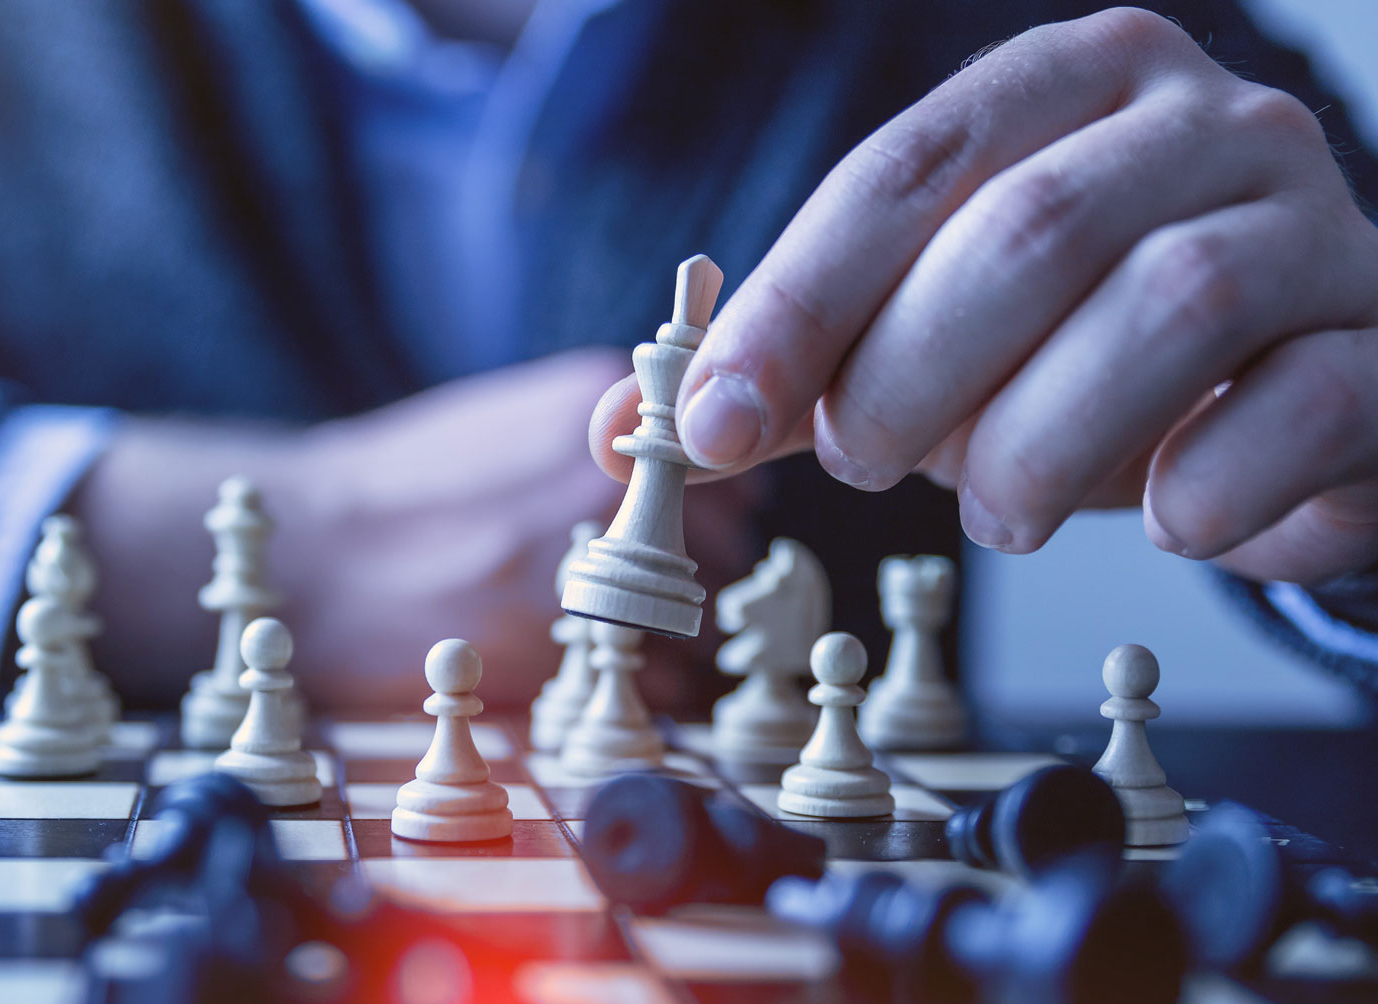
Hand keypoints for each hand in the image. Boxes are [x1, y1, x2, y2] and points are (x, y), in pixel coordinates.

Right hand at [74, 349, 759, 708]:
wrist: (309, 554)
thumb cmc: (400, 491)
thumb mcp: (507, 419)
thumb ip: (600, 437)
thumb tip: (683, 469)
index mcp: (598, 405)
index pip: (732, 466)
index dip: (709, 511)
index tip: (678, 534)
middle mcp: (609, 477)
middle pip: (724, 546)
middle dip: (690, 578)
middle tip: (628, 596)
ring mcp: (592, 560)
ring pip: (701, 621)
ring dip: (671, 641)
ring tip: (601, 639)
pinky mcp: (564, 646)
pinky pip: (662, 684)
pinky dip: (642, 692)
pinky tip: (581, 673)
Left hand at [598, 8, 1377, 584]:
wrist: (1292, 398)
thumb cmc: (1085, 358)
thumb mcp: (929, 343)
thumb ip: (793, 372)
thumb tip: (624, 430)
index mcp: (1070, 86)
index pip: (906, 170)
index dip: (796, 302)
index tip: (711, 423)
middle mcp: (1203, 125)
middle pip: (1030, 230)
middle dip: (911, 374)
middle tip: (867, 465)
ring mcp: (1315, 222)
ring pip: (1171, 304)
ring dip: (1041, 443)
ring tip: (993, 512)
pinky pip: (1303, 405)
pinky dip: (1207, 486)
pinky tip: (1162, 520)